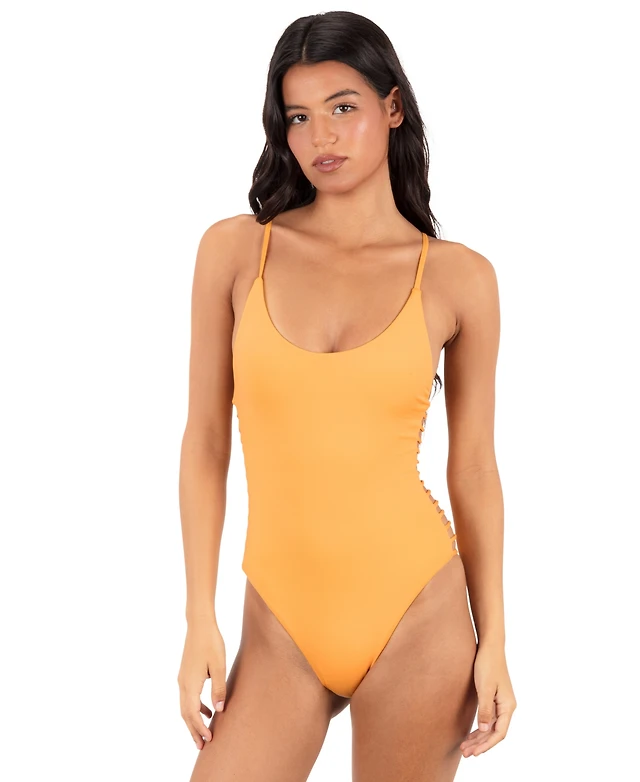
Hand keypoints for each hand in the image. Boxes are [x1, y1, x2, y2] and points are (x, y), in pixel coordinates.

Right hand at [177, 618, 226, 749]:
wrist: (199, 624)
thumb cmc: (211, 642)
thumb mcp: (219, 665)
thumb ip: (218, 688)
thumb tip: (219, 710)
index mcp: (190, 684)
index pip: (192, 713)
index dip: (199, 728)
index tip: (208, 740)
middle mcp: (182, 684)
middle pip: (185, 714)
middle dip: (193, 731)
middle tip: (202, 747)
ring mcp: (182, 679)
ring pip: (185, 706)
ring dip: (193, 721)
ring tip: (204, 733)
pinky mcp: (186, 674)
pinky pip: (188, 697)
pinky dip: (195, 707)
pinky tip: (208, 709)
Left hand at [460, 642, 516, 756]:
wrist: (489, 647)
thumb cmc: (488, 664)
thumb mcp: (485, 687)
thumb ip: (485, 709)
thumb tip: (484, 730)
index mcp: (508, 706)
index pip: (499, 733)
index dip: (487, 744)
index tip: (475, 753)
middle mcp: (506, 707)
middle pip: (494, 732)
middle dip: (480, 744)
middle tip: (465, 753)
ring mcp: (500, 703)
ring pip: (490, 727)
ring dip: (478, 738)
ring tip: (465, 747)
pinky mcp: (493, 699)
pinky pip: (487, 719)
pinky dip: (479, 728)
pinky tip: (471, 734)